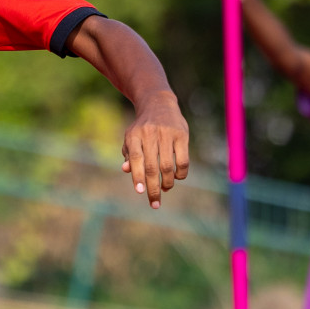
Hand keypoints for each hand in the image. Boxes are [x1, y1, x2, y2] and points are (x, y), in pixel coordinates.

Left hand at [119, 91, 190, 208]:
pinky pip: (183, 161)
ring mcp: (167, 134)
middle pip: (152, 167)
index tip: (140, 191)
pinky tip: (177, 178)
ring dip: (167, 183)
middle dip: (153, 188)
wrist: (158, 104)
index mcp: (134, 136)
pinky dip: (180, 174)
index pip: (135, 159)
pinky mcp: (182, 135)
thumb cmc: (142, 128)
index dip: (138, 176)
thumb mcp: (131, 138)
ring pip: (168, 166)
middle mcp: (150, 134)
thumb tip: (126, 170)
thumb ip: (129, 155)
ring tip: (165, 189)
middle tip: (154, 204)